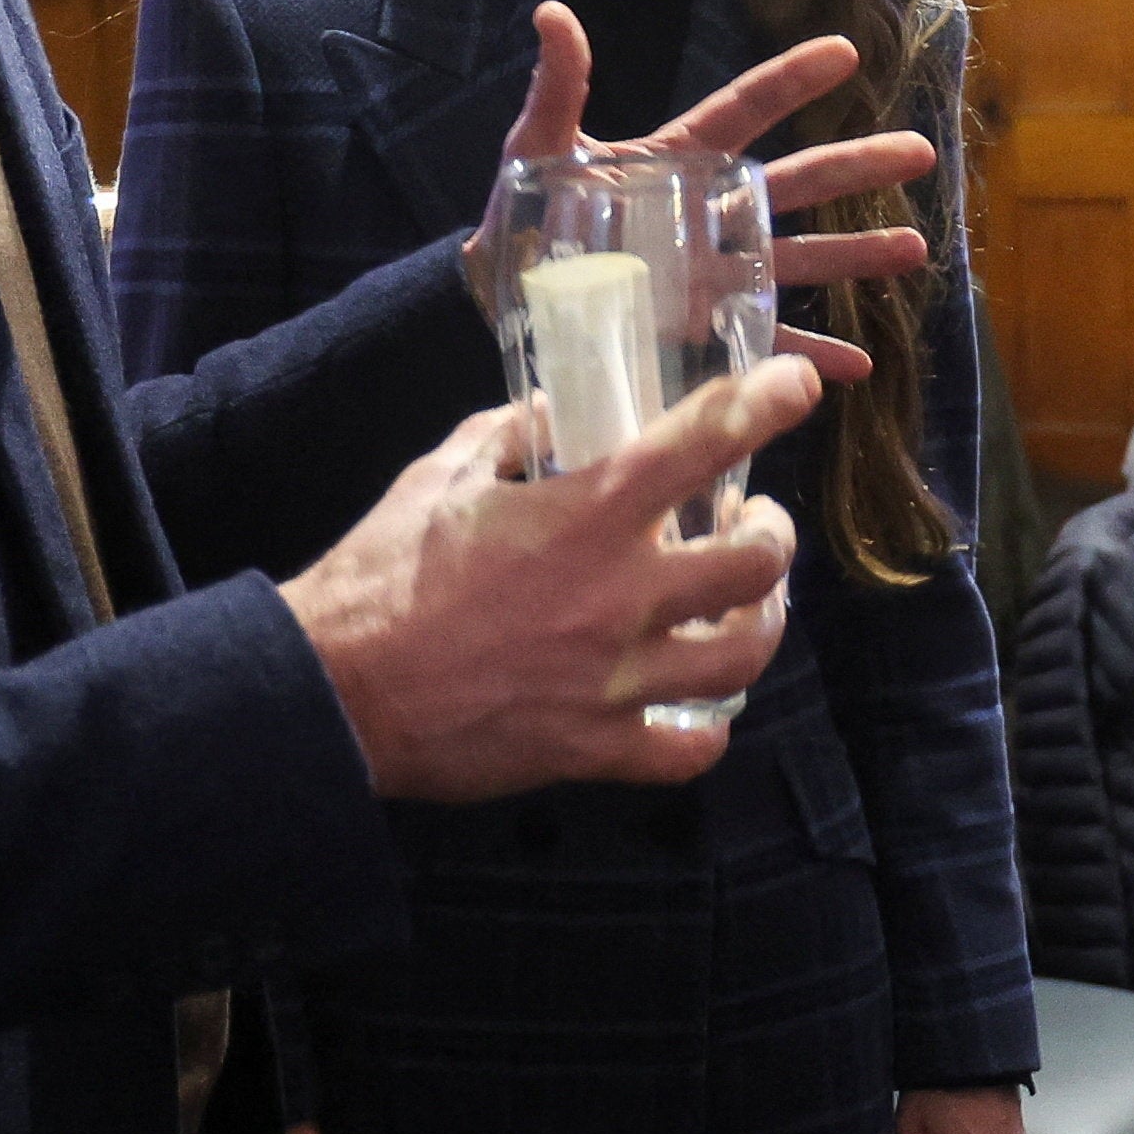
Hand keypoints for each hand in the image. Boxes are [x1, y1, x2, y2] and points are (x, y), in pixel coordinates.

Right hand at [286, 353, 819, 797]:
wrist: (336, 692)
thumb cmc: (380, 578)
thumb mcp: (438, 478)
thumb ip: (505, 435)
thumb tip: (548, 414)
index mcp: (582, 516)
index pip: (700, 441)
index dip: (765, 402)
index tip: (798, 383)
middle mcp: (618, 597)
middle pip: (757, 561)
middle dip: (773, 532)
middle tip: (754, 520)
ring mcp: (615, 679)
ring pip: (745, 654)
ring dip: (761, 621)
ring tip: (748, 606)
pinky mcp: (596, 747)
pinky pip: (692, 750)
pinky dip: (707, 728)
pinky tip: (696, 706)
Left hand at [488, 4, 934, 386]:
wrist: (501, 292)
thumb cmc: (522, 213)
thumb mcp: (538, 146)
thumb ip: (557, 89)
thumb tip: (552, 13)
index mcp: (677, 159)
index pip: (744, 112)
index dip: (790, 81)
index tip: (845, 53)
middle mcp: (709, 212)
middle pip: (796, 183)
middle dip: (857, 167)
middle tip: (919, 151)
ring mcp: (714, 271)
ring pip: (799, 257)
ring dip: (855, 255)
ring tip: (914, 247)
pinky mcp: (703, 326)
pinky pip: (765, 339)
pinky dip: (809, 354)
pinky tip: (856, 367)